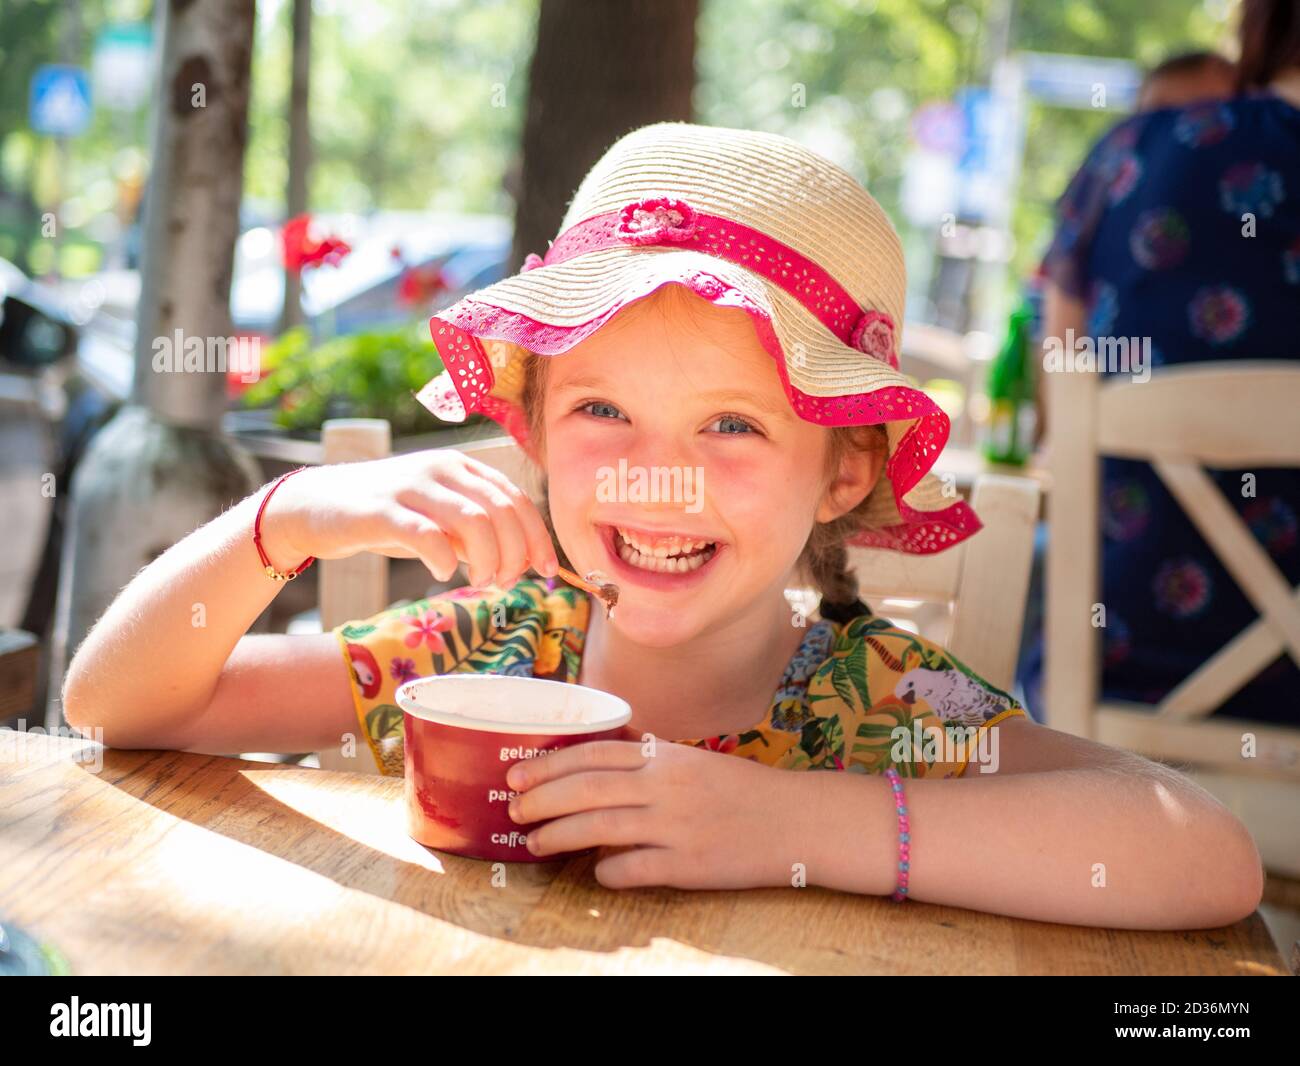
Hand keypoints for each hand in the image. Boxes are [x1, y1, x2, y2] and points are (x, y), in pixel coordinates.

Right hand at [258, 450, 558, 586]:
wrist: (314, 506)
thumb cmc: (387, 517)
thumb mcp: (440, 521)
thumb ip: (477, 535)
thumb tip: (520, 562)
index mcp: (461, 467)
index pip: (516, 499)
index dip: (538, 536)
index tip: (547, 570)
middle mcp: (441, 468)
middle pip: (502, 510)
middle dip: (515, 553)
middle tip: (504, 582)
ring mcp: (411, 486)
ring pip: (474, 520)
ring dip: (488, 559)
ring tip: (480, 582)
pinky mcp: (380, 510)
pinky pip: (426, 535)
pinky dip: (444, 560)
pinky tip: (441, 574)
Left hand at [504, 735, 814, 889]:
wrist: (795, 820)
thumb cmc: (741, 789)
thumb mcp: (693, 759)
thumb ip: (649, 752)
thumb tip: (605, 742)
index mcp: (664, 757)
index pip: (592, 755)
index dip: (548, 765)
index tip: (517, 775)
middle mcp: (665, 787)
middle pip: (585, 790)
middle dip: (540, 800)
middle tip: (512, 810)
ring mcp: (675, 827)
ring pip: (598, 829)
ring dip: (557, 836)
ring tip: (534, 844)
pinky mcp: (688, 865)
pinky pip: (631, 869)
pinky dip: (606, 871)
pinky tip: (595, 872)